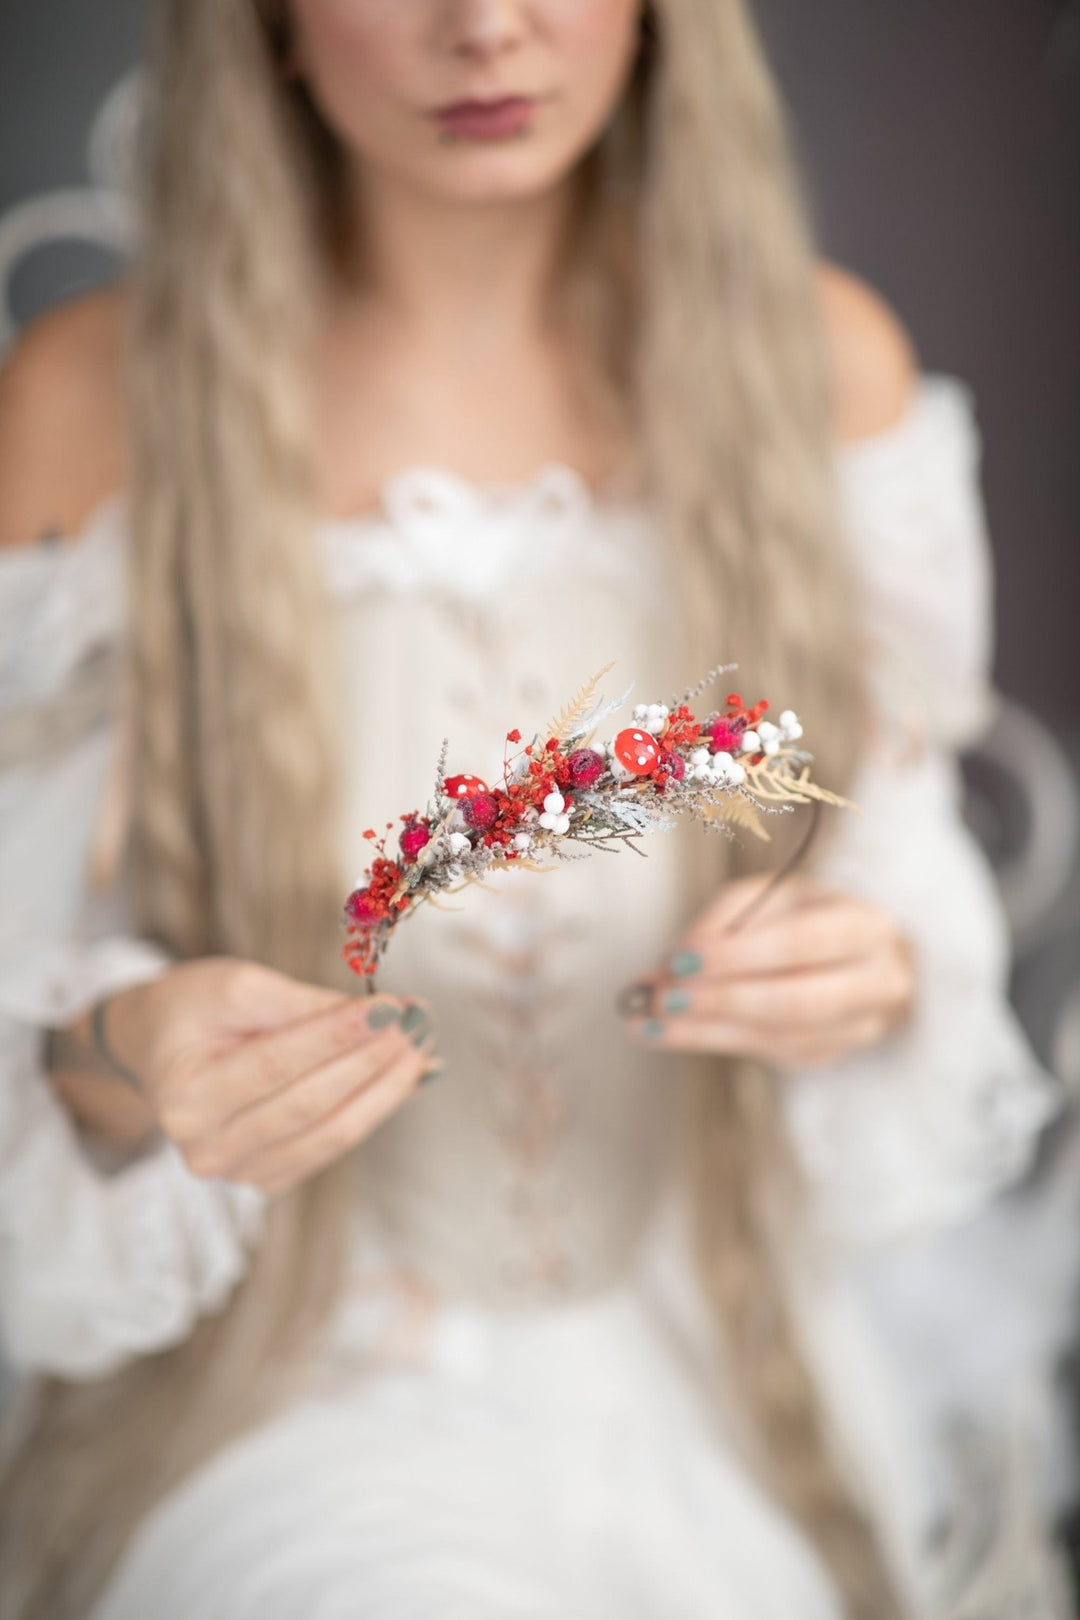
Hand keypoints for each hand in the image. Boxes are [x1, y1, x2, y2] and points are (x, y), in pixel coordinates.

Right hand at [59, 959, 439, 1194]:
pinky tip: (404, 1079)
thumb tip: (382, 1015)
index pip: (275, 1064)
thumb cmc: (195, 1008)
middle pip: (309, 1105)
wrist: (161, 1047)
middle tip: (419, 1023)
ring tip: (422, 1048)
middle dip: (372, 1061)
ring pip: (330, 1135)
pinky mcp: (267, 1178)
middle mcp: (205, 1147)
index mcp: (185, 1096)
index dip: (338, 1036)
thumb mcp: (236, 985)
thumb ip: (302, 1003)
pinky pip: (331, 1147)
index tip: (392, 1007)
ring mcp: (237, 1172)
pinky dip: (373, 1111)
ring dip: (385, 1090)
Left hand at [624, 875, 915, 1068]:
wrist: (860, 957)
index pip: (801, 943)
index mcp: (865, 927)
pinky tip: (668, 1032)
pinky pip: (767, 1054)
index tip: (679, 960)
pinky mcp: (828, 1055)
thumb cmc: (807, 916)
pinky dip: (712, 1041)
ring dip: (705, 1031)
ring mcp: (856, 1028)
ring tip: (647, 1022)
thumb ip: (727, 919)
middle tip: (661, 998)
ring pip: (778, 1038)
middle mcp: (875, 982)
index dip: (738, 955)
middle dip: (721, 1001)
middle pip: (795, 1002)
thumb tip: (670, 964)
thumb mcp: (773, 897)